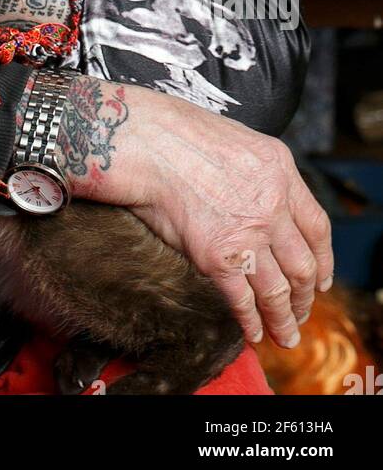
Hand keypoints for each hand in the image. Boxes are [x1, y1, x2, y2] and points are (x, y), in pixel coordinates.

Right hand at [54, 75, 332, 349]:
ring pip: (279, 290)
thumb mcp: (240, 141)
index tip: (321, 279)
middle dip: (305, 297)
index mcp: (282, 172)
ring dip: (284, 319)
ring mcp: (248, 233)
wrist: (147, 142)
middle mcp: (273, 205)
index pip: (318, 227)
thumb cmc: (180, 135)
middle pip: (303, 265)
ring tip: (284, 335)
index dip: (323, 260)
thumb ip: (261, 175)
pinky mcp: (218, 257)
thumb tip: (265, 204)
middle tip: (301, 313)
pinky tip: (253, 333)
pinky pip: (244, 300)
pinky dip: (251, 322)